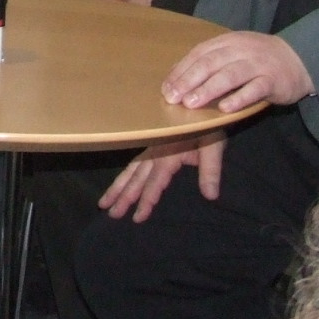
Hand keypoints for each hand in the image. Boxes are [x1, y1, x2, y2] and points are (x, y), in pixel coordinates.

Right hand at [98, 132, 224, 220]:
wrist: (199, 100)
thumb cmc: (208, 124)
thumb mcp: (214, 145)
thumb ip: (210, 170)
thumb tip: (210, 196)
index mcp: (169, 154)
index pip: (155, 181)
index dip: (147, 200)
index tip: (137, 217)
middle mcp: (156, 152)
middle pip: (136, 178)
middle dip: (123, 196)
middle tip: (111, 213)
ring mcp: (152, 147)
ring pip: (131, 170)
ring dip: (118, 187)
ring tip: (104, 203)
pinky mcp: (153, 144)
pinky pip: (135, 162)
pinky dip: (125, 175)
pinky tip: (121, 182)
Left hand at [160, 30, 312, 113]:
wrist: (299, 59)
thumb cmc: (258, 59)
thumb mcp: (234, 53)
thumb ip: (211, 62)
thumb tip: (179, 79)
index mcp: (227, 41)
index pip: (199, 54)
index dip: (182, 71)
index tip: (166, 89)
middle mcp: (240, 50)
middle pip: (210, 63)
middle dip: (189, 80)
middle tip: (173, 97)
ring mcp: (258, 64)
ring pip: (230, 75)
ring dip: (208, 89)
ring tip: (191, 103)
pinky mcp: (273, 80)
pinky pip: (254, 89)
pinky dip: (239, 98)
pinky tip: (225, 109)